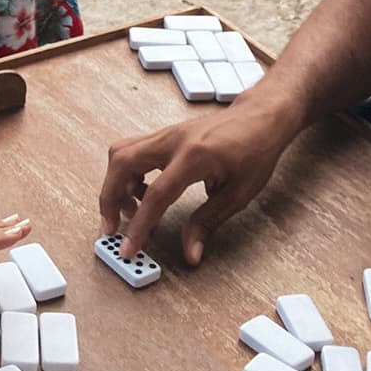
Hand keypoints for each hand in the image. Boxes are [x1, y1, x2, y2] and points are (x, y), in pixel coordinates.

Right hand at [98, 86, 290, 265]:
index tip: (128, 248)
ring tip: (130, 212)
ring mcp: (166, 134)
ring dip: (115, 184)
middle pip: (122, 163)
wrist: (261, 117)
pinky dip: (127, 174)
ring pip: (121, 153)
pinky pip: (133, 150)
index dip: (139, 226)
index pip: (156, 195)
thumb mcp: (238, 194)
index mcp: (195, 157)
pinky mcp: (164, 135)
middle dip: (109, 199)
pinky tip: (144, 193)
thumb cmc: (255, 150)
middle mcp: (173, 140)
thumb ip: (207, 223)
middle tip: (111, 229)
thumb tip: (190, 253)